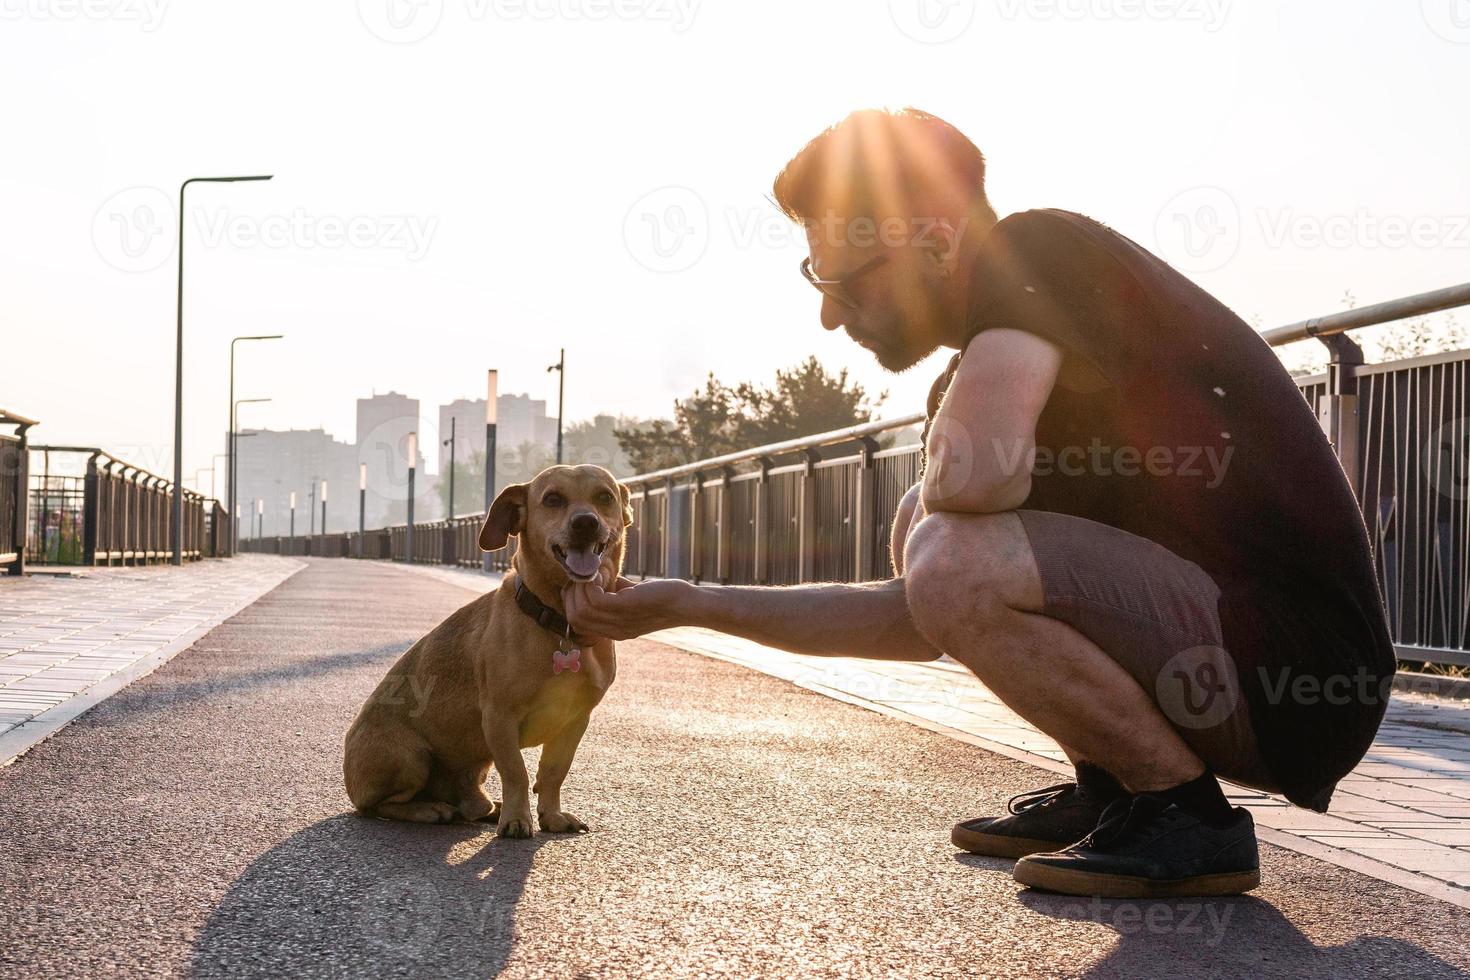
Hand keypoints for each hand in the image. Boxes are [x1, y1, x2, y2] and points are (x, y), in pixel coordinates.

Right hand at [562, 577, 693, 640]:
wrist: (686, 604)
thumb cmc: (661, 596)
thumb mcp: (630, 595)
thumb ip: (613, 589)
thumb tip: (598, 574)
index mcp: (613, 630)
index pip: (576, 623)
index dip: (571, 601)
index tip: (582, 582)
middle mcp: (613, 630)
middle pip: (574, 618)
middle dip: (572, 594)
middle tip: (586, 576)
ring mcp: (619, 622)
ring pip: (580, 609)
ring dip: (582, 586)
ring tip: (596, 573)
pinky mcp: (626, 608)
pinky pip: (595, 599)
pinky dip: (593, 583)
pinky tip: (605, 573)